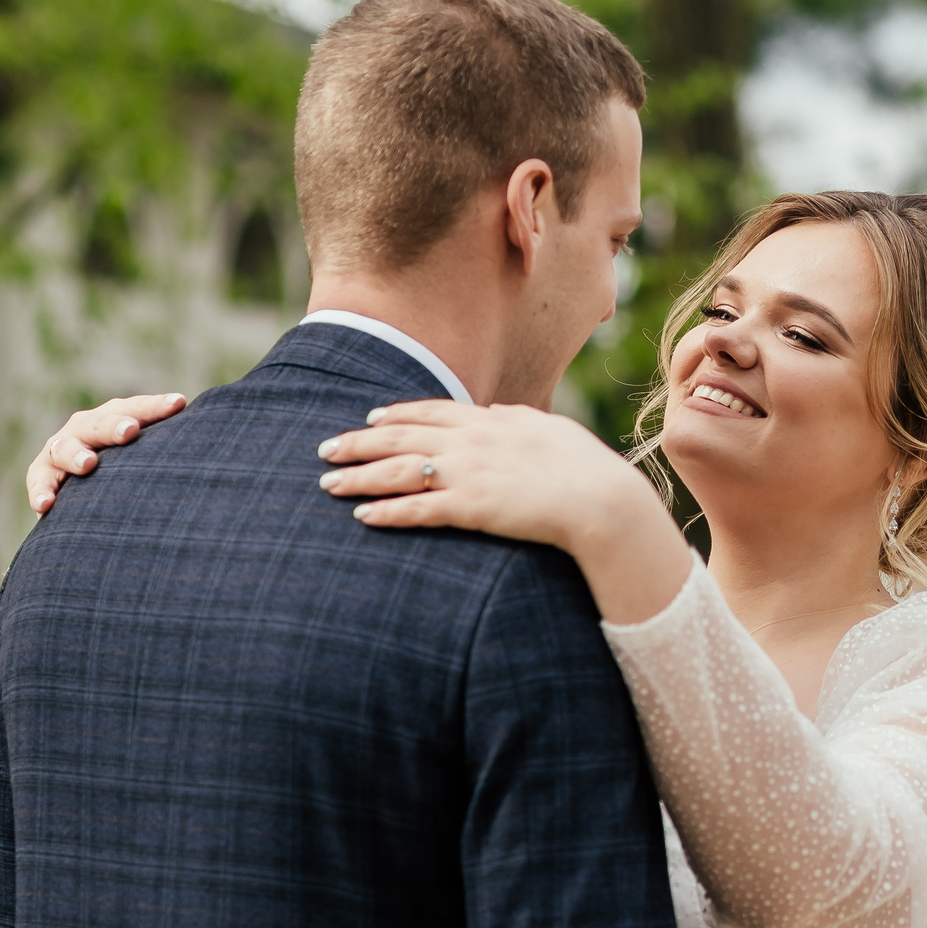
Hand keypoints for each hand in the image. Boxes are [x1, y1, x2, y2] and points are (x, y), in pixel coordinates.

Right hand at [26, 394, 186, 513]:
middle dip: (114, 426)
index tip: (180, 405)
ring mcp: (62, 449)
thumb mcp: (154, 459)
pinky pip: (39, 482)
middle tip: (130, 432)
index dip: (156, 407)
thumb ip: (178, 447)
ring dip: (75, 456)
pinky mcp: (43, 475)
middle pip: (100, 423)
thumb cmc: (134, 472)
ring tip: (88, 466)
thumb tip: (228, 438)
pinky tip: (47, 506)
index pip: (138, 409)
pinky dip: (42, 492)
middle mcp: (88, 427)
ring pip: (65, 447)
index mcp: (119, 418)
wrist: (89, 498)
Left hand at [316, 401, 691, 624]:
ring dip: (359, 477)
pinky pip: (418, 509)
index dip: (396, 415)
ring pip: (399, 471)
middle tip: (325, 449)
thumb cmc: (584, 468)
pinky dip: (386, 511)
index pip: (430, 411)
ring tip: (328, 484)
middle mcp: (471, 441)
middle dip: (358, 443)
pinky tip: (361, 516)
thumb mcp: (549, 430)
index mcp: (491, 420)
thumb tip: (495, 414)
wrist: (601, 499)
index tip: (369, 419)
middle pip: (401, 436)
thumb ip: (516, 420)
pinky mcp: (471, 508)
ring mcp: (468, 473)